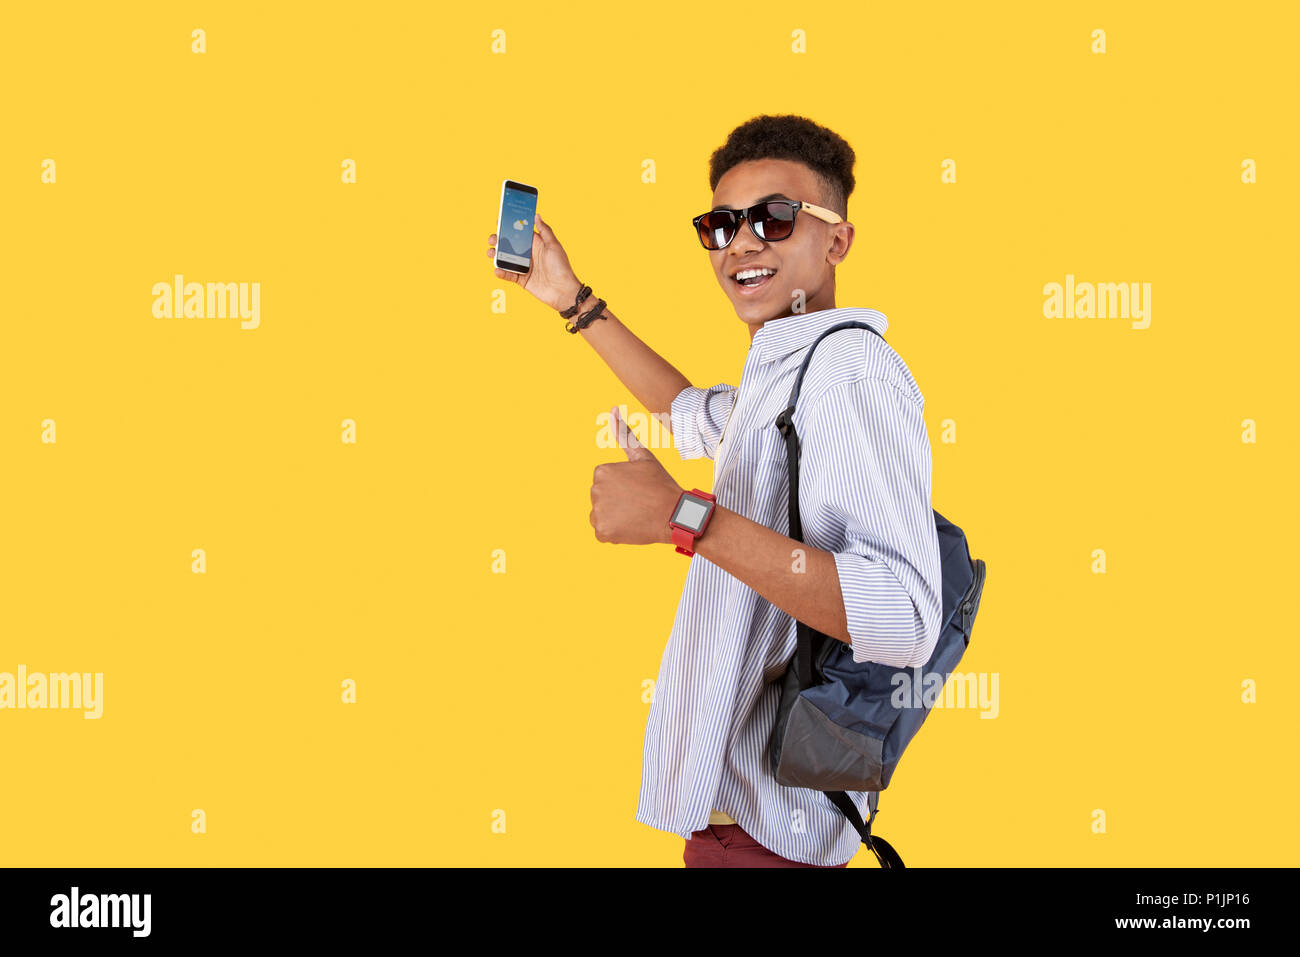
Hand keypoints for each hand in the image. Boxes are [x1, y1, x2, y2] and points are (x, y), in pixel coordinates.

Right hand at [486, 213, 581, 311]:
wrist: (563, 291)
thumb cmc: (561, 267)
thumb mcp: (554, 246)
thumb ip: (545, 230)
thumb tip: (536, 215)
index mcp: (536, 245)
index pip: (520, 233)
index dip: (510, 228)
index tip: (499, 222)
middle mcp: (529, 255)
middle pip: (510, 245)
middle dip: (499, 241)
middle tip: (492, 239)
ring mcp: (525, 267)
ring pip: (506, 260)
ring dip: (496, 256)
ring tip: (490, 253)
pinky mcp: (522, 280)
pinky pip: (509, 275)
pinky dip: (502, 273)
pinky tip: (497, 270)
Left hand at [590, 406, 683, 545]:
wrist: (674, 514)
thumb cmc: (661, 484)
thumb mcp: (643, 457)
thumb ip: (624, 434)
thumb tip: (612, 409)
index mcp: (602, 472)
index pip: (606, 483)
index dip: (624, 488)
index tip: (638, 490)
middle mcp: (595, 490)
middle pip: (602, 499)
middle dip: (618, 502)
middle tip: (639, 503)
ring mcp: (598, 512)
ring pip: (602, 516)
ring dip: (616, 518)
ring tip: (636, 515)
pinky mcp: (602, 531)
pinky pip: (603, 533)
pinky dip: (616, 533)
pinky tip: (631, 527)